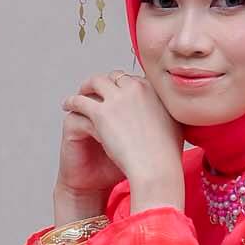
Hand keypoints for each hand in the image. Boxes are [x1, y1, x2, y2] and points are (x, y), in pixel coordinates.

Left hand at [61, 71, 184, 191]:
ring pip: (96, 83)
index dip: (124, 86)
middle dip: (105, 82)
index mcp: (154, 90)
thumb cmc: (167, 154)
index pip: (134, 80)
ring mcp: (117, 98)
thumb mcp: (177, 126)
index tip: (119, 93)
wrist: (156, 166)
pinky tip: (68, 106)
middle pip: (115, 77)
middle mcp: (136, 88)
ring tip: (80, 93)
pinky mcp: (101, 112)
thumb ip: (170, 114)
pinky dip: (72, 101)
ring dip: (86, 86)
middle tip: (97, 90)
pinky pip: (81, 100)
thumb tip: (173, 115)